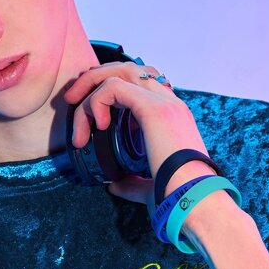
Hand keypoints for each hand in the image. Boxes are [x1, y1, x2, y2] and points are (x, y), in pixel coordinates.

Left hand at [62, 60, 216, 205]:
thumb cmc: (178, 196)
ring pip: (118, 73)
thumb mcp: (152, 185)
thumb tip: (114, 185)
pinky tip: (96, 125)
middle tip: (72, 98)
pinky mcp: (152, 109)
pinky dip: (96, 102)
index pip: (140, 82)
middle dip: (95, 78)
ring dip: (90, 87)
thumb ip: (133, 183)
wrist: (196, 200)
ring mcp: (163, 102)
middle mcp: (170, 103)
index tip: (92, 110)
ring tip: (73, 107)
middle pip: (127, 69)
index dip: (111, 86)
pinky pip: (113, 89)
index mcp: (173, 115)